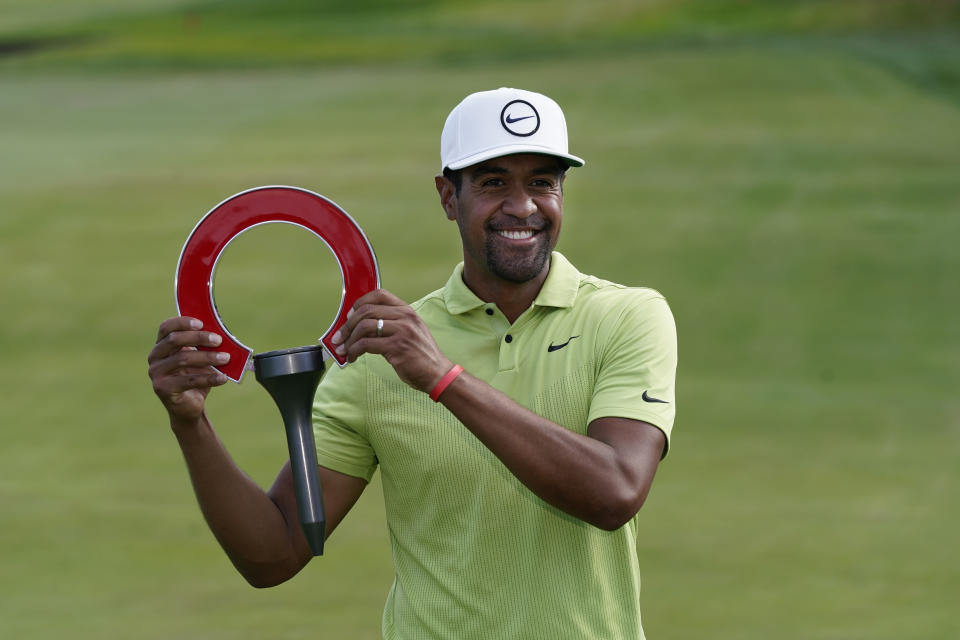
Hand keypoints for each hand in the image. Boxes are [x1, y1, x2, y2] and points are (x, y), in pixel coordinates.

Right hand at [148, 316, 230, 425]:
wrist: (189, 407)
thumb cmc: (196, 377)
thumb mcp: (200, 358)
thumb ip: (205, 346)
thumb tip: (222, 336)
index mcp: (161, 345)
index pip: (166, 327)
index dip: (182, 322)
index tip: (201, 323)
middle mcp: (154, 357)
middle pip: (174, 340)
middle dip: (198, 338)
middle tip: (219, 340)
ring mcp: (156, 373)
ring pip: (182, 359)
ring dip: (207, 357)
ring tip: (226, 358)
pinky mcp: (163, 389)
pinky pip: (189, 381)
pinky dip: (209, 378)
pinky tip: (223, 378)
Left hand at [330, 289, 452, 392]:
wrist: (437, 373)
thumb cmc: (420, 355)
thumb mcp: (409, 331)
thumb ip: (391, 324)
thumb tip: (360, 325)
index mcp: (407, 310)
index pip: (379, 295)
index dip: (359, 303)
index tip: (349, 316)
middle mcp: (405, 316)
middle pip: (366, 311)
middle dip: (347, 325)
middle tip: (339, 338)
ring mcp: (402, 330)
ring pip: (364, 326)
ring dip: (349, 339)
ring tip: (344, 350)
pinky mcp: (397, 347)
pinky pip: (366, 344)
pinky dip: (354, 351)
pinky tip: (352, 358)